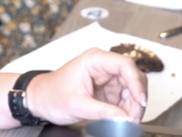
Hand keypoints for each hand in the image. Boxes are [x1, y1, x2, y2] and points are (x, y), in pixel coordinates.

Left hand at [24, 48, 146, 125]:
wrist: (41, 99)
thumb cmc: (52, 94)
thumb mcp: (76, 105)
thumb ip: (101, 111)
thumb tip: (123, 118)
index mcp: (94, 59)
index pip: (124, 65)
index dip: (136, 83)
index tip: (140, 102)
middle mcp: (103, 65)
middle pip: (132, 77)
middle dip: (137, 98)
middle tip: (133, 118)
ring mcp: (107, 77)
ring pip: (132, 89)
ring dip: (133, 106)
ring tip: (127, 122)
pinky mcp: (108, 90)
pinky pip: (125, 98)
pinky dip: (127, 110)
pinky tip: (122, 119)